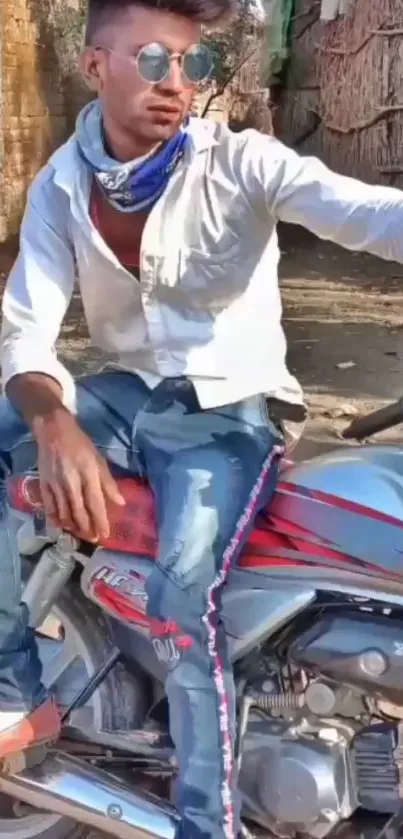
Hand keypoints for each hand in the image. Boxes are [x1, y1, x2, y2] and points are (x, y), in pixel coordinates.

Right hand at [34, 410, 124, 540]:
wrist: (54, 431)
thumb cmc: (81, 445)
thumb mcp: (99, 460)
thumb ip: (109, 483)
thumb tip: (121, 503)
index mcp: (89, 474)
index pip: (96, 504)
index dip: (101, 521)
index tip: (105, 535)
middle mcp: (72, 482)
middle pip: (80, 512)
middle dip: (87, 529)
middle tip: (93, 539)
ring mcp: (56, 484)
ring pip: (64, 512)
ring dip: (73, 527)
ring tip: (81, 535)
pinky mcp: (44, 484)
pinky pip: (49, 506)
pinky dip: (55, 518)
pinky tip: (61, 526)